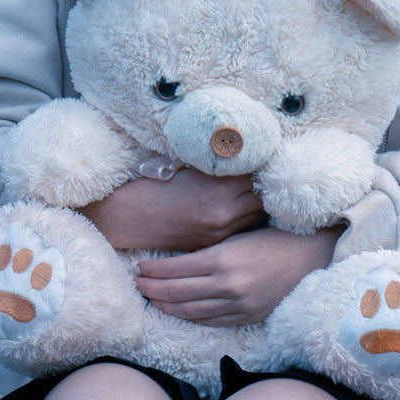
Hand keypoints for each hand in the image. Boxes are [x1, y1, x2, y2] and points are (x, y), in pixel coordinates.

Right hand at [79, 168, 264, 251]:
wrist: (131, 217)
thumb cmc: (156, 186)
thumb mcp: (191, 168)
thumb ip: (221, 165)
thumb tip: (248, 155)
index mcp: (218, 190)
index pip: (258, 176)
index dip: (264, 166)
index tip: (267, 158)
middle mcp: (224, 215)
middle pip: (262, 199)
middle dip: (265, 186)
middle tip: (268, 175)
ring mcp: (220, 233)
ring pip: (256, 218)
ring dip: (258, 204)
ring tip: (259, 192)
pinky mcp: (213, 244)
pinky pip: (241, 230)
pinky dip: (245, 219)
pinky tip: (243, 209)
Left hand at [135, 225, 341, 325]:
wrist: (312, 256)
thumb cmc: (275, 237)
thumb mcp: (238, 235)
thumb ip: (210, 249)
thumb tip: (177, 259)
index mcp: (224, 258)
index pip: (176, 269)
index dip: (154, 270)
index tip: (139, 268)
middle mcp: (228, 284)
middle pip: (177, 292)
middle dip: (152, 289)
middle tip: (136, 285)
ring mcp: (238, 304)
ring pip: (191, 310)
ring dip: (167, 306)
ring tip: (151, 299)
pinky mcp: (247, 316)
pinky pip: (211, 321)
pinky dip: (190, 317)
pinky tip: (178, 312)